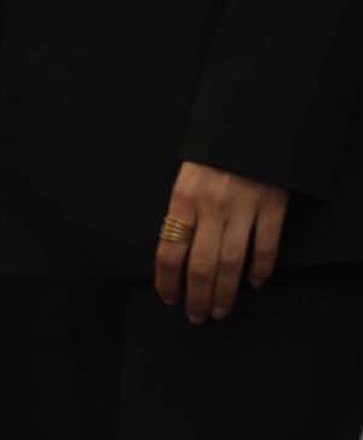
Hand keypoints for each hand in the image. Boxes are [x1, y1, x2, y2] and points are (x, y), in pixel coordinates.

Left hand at [154, 161, 287, 323]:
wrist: (250, 123)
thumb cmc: (213, 154)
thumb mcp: (186, 178)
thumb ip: (181, 213)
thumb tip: (174, 254)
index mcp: (183, 199)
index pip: (169, 251)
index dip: (167, 281)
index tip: (168, 298)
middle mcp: (212, 206)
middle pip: (201, 265)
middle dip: (197, 296)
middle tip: (196, 316)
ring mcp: (244, 207)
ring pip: (232, 262)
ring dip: (225, 292)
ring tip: (221, 310)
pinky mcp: (273, 205)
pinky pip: (266, 245)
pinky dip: (261, 269)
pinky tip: (254, 283)